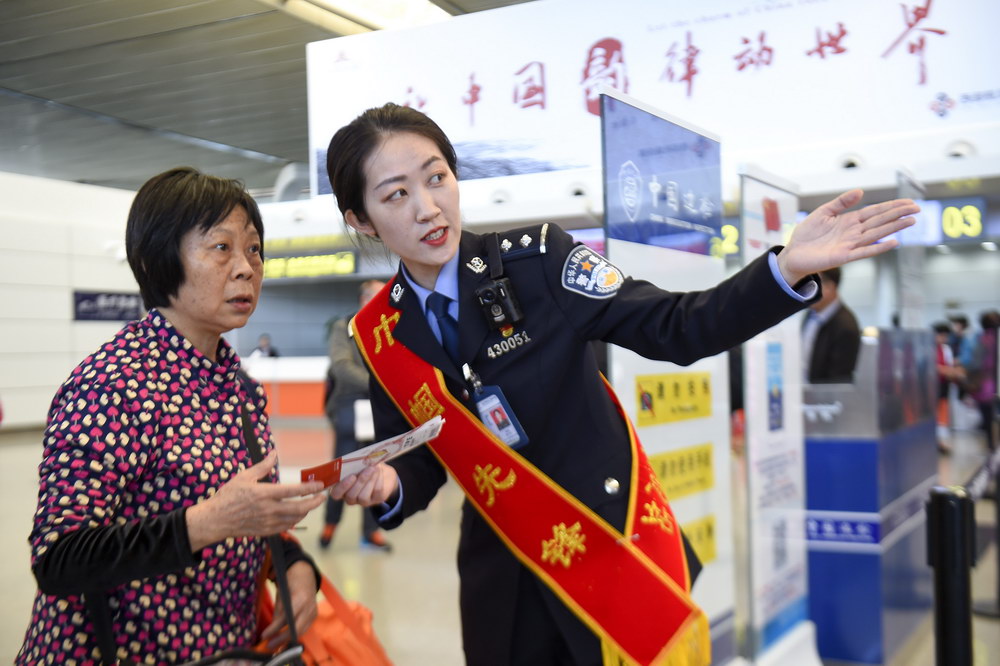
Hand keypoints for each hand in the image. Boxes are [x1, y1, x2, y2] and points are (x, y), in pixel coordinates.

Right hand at [186, 451, 325, 550]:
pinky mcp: (266, 531)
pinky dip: (295, 520)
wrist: (216, 520)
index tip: (320, 485)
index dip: (309, 488)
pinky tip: (298, 514)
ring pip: (295, 518)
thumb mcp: (244, 476)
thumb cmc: (228, 496)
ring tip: (311, 503)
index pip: (292, 491)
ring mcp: (268, 522)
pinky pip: (286, 527)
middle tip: (322, 496)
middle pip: (299, 508)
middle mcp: (268, 509)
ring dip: (306, 511)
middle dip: (314, 502)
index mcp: (264, 494)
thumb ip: (262, 466)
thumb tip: (274, 453)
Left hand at [260, 560, 318, 648]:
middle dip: (282, 639)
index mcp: (300, 599)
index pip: (285, 618)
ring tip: (275, 644)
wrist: (305, 573)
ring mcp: (314, 611)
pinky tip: (284, 637)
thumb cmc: (290, 582)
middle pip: (296, 629)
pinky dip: (294, 633)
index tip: (263, 636)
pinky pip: (304, 628)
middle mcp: (309, 607)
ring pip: (301, 631)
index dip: (274, 629)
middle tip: (269, 645)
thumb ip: (278, 613)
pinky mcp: (314, 615)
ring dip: (288, 639)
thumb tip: (270, 631)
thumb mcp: (281, 595)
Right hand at [329, 463, 398, 506]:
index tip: (352, 476)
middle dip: (361, 481)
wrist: (378, 470)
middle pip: (351, 496)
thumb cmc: (362, 466)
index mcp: (340, 489)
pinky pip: (376, 492)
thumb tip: (359, 461)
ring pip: (363, 496)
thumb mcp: (356, 464)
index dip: (343, 487)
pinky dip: (379, 480)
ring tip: (374, 468)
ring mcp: (363, 501)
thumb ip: (353, 464)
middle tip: (368, 469)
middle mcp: (350, 498)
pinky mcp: (376, 499)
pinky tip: (379, 471)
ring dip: (370, 480)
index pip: (336, 493)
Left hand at [776, 189, 918, 284]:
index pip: (875, 211)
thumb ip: (841, 202)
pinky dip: (878, 248)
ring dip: (894, 228)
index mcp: (849, 221)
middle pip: (880, 221)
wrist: (793, 253)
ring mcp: (850, 245)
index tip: (908, 202)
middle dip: (898, 214)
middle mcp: (853, 232)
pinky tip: (893, 243)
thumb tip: (860, 191)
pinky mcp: (843, 257)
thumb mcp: (823, 212)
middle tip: (917, 209)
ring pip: (876, 234)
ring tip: (911, 221)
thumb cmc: (807, 234)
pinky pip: (864, 252)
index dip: (891, 206)